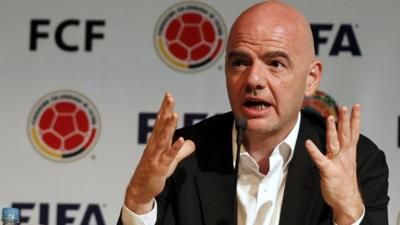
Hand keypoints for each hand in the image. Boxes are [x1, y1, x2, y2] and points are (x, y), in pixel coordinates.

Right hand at [124, 93, 194, 213]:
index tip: (168, 95)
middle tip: (169, 98)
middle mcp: (155, 145)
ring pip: (163, 138)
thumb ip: (181, 150)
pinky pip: (168, 156)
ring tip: (174, 115)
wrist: (141, 189)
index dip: (165, 108)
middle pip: (161, 125)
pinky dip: (174, 148)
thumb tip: (191, 143)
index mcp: (157, 141)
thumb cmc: (154, 172)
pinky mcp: (159, 166)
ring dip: (169, 126)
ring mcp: (156, 155)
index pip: (161, 122)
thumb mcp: (171, 160)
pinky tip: (180, 140)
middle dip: (165, 111)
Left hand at [305, 105, 363, 224]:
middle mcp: (344, 156)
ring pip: (334, 143)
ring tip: (330, 117)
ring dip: (332, 130)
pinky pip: (319, 159)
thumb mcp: (343, 163)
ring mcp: (337, 163)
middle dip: (345, 120)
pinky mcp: (328, 171)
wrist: (346, 201)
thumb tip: (333, 139)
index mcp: (348, 153)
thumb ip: (339, 151)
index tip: (355, 107)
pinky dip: (313, 151)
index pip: (353, 132)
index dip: (354, 119)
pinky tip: (308, 143)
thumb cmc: (343, 181)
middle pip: (345, 134)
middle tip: (345, 107)